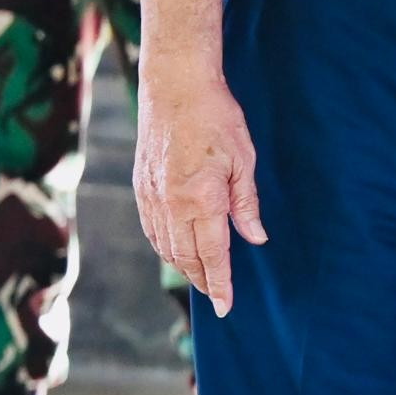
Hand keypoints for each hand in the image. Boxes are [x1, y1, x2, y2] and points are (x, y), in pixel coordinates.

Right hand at [135, 66, 264, 315]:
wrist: (175, 89)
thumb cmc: (217, 120)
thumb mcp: (244, 162)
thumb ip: (246, 205)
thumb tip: (255, 238)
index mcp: (201, 199)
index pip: (212, 254)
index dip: (220, 282)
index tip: (226, 306)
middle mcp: (171, 204)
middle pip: (186, 256)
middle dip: (202, 280)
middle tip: (217, 298)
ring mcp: (151, 196)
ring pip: (165, 245)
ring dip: (183, 266)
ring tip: (201, 279)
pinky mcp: (141, 187)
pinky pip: (151, 228)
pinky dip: (164, 246)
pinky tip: (175, 251)